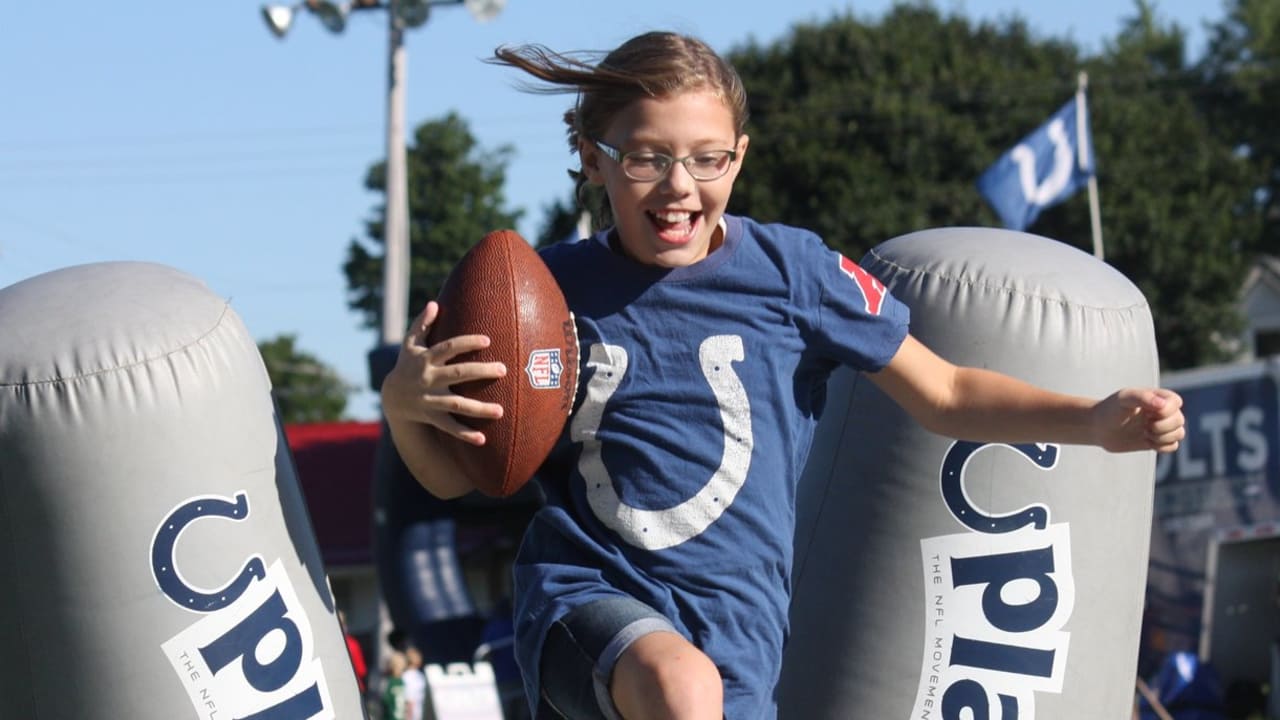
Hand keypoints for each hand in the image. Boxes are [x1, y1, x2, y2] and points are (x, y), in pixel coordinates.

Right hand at [380, 301, 506, 445]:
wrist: (392, 398)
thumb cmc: (407, 365)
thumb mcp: (410, 344)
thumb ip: (422, 324)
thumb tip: (434, 303)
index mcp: (426, 359)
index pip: (449, 348)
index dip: (467, 343)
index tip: (488, 340)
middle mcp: (429, 379)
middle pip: (458, 374)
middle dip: (480, 371)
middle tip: (503, 369)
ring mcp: (430, 399)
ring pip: (456, 405)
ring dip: (478, 409)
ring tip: (501, 411)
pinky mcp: (432, 416)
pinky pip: (449, 427)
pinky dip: (465, 434)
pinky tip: (483, 439)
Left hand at [1093, 388, 1184, 453]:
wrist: (1098, 427)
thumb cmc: (1111, 409)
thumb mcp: (1123, 399)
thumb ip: (1142, 397)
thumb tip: (1162, 404)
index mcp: (1157, 397)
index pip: (1176, 402)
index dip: (1165, 411)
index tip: (1146, 414)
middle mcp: (1162, 411)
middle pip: (1179, 420)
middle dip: (1162, 427)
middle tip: (1145, 426)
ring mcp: (1160, 426)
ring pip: (1179, 434)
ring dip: (1162, 437)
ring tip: (1145, 433)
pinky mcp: (1156, 440)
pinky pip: (1173, 446)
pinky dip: (1162, 447)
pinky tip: (1147, 442)